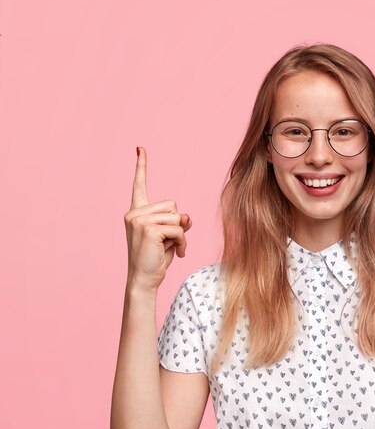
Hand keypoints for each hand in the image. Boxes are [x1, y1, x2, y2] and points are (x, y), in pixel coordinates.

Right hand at [123, 147, 191, 291]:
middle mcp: (134, 213)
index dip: (141, 166)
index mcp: (136, 212)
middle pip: (173, 205)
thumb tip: (186, 217)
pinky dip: (182, 242)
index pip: (139, 184)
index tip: (140, 148)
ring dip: (181, 235)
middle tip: (168, 242)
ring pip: (177, 217)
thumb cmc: (156, 258)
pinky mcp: (149, 229)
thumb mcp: (170, 235)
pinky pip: (179, 229)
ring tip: (171, 249)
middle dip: (177, 224)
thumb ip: (178, 221)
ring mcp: (139, 220)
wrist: (144, 280)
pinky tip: (176, 253)